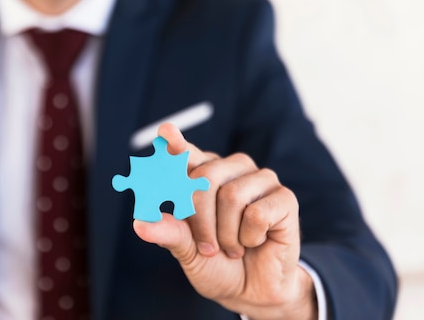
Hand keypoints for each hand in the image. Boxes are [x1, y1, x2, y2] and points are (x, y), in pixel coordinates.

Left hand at [133, 123, 316, 319]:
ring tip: (233, 246)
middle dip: (200, 221)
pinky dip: (250, 238)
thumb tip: (139, 224)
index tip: (165, 133)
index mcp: (204, 173)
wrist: (251, 290)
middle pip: (205, 179)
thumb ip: (169, 233)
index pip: (186, 154)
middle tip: (208, 246)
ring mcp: (260, 180)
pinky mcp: (284, 198)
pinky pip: (258, 213)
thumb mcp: (186, 250)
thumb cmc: (215, 263)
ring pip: (231, 196)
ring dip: (226, 234)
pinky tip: (255, 242)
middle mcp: (232, 169)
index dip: (176, 145)